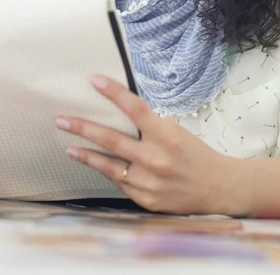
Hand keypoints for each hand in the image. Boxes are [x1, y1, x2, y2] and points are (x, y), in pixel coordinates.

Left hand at [55, 75, 248, 214]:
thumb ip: (151, 125)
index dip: (113, 92)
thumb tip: (122, 112)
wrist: (218, 188)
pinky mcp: (145, 199)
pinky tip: (97, 165)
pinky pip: (120, 183)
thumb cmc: (195, 154)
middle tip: (61, 120)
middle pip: (112, 139)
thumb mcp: (177, 131)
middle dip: (83, 128)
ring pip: (108, 165)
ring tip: (69, 148)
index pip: (135, 108)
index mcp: (166, 135)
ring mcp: (149, 182)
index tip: (94, 80)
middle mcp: (155, 158)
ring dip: (86, 155)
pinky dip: (108, 172)